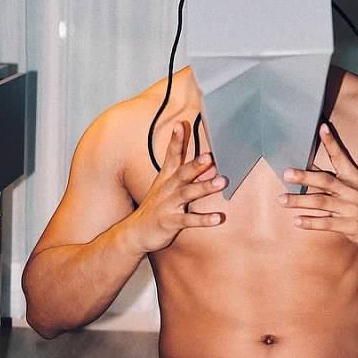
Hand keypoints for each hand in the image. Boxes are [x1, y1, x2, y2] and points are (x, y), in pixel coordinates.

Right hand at [126, 122, 226, 253]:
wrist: (135, 233)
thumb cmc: (157, 207)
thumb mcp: (168, 187)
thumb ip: (187, 174)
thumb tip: (211, 163)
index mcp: (166, 178)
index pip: (171, 156)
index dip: (176, 141)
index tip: (180, 124)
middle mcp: (167, 189)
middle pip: (182, 173)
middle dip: (195, 164)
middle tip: (210, 155)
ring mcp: (168, 205)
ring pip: (186, 194)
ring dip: (204, 187)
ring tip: (221, 182)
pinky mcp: (170, 222)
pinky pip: (188, 220)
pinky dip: (204, 219)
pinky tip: (218, 218)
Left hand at [277, 123, 357, 251]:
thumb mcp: (354, 188)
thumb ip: (332, 179)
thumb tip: (309, 165)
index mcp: (353, 178)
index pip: (341, 157)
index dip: (332, 143)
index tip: (322, 128)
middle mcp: (352, 191)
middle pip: (326, 181)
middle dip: (305, 176)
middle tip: (286, 173)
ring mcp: (351, 209)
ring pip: (322, 202)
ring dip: (300, 201)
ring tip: (282, 200)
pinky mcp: (350, 226)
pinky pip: (327, 223)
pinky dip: (311, 222)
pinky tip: (297, 221)